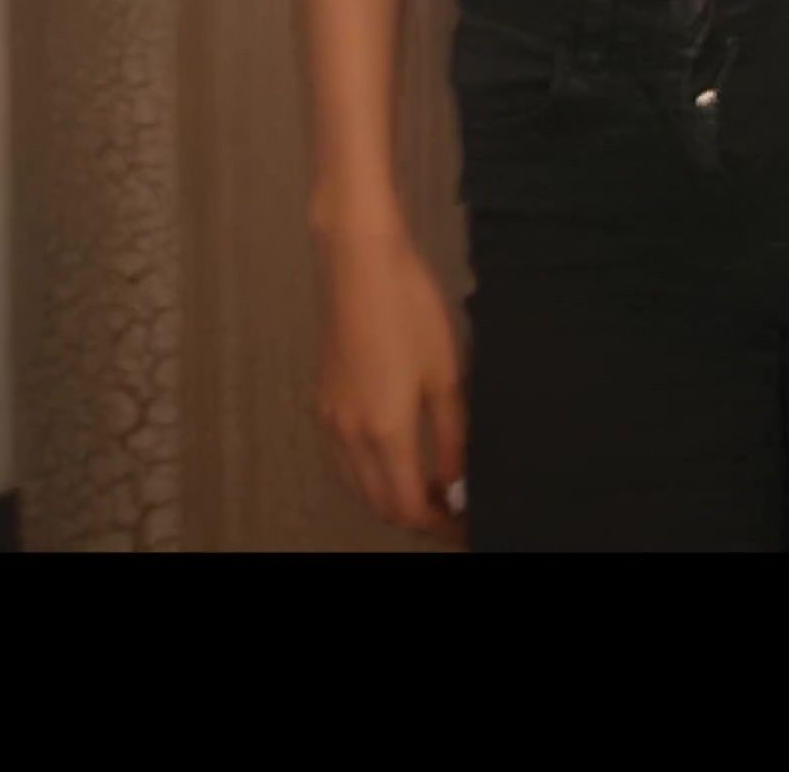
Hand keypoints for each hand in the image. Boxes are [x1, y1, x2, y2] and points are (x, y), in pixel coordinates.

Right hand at [315, 215, 466, 541]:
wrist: (361, 264)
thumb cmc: (410, 310)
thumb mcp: (446, 376)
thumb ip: (453, 437)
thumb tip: (458, 482)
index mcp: (386, 431)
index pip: (409, 506)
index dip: (439, 524)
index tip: (465, 523)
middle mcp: (351, 434)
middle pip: (380, 504)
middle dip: (417, 516)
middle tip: (452, 510)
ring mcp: (332, 419)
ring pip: (358, 485)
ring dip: (391, 496)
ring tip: (431, 487)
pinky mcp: (324, 401)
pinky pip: (343, 460)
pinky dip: (369, 474)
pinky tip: (396, 458)